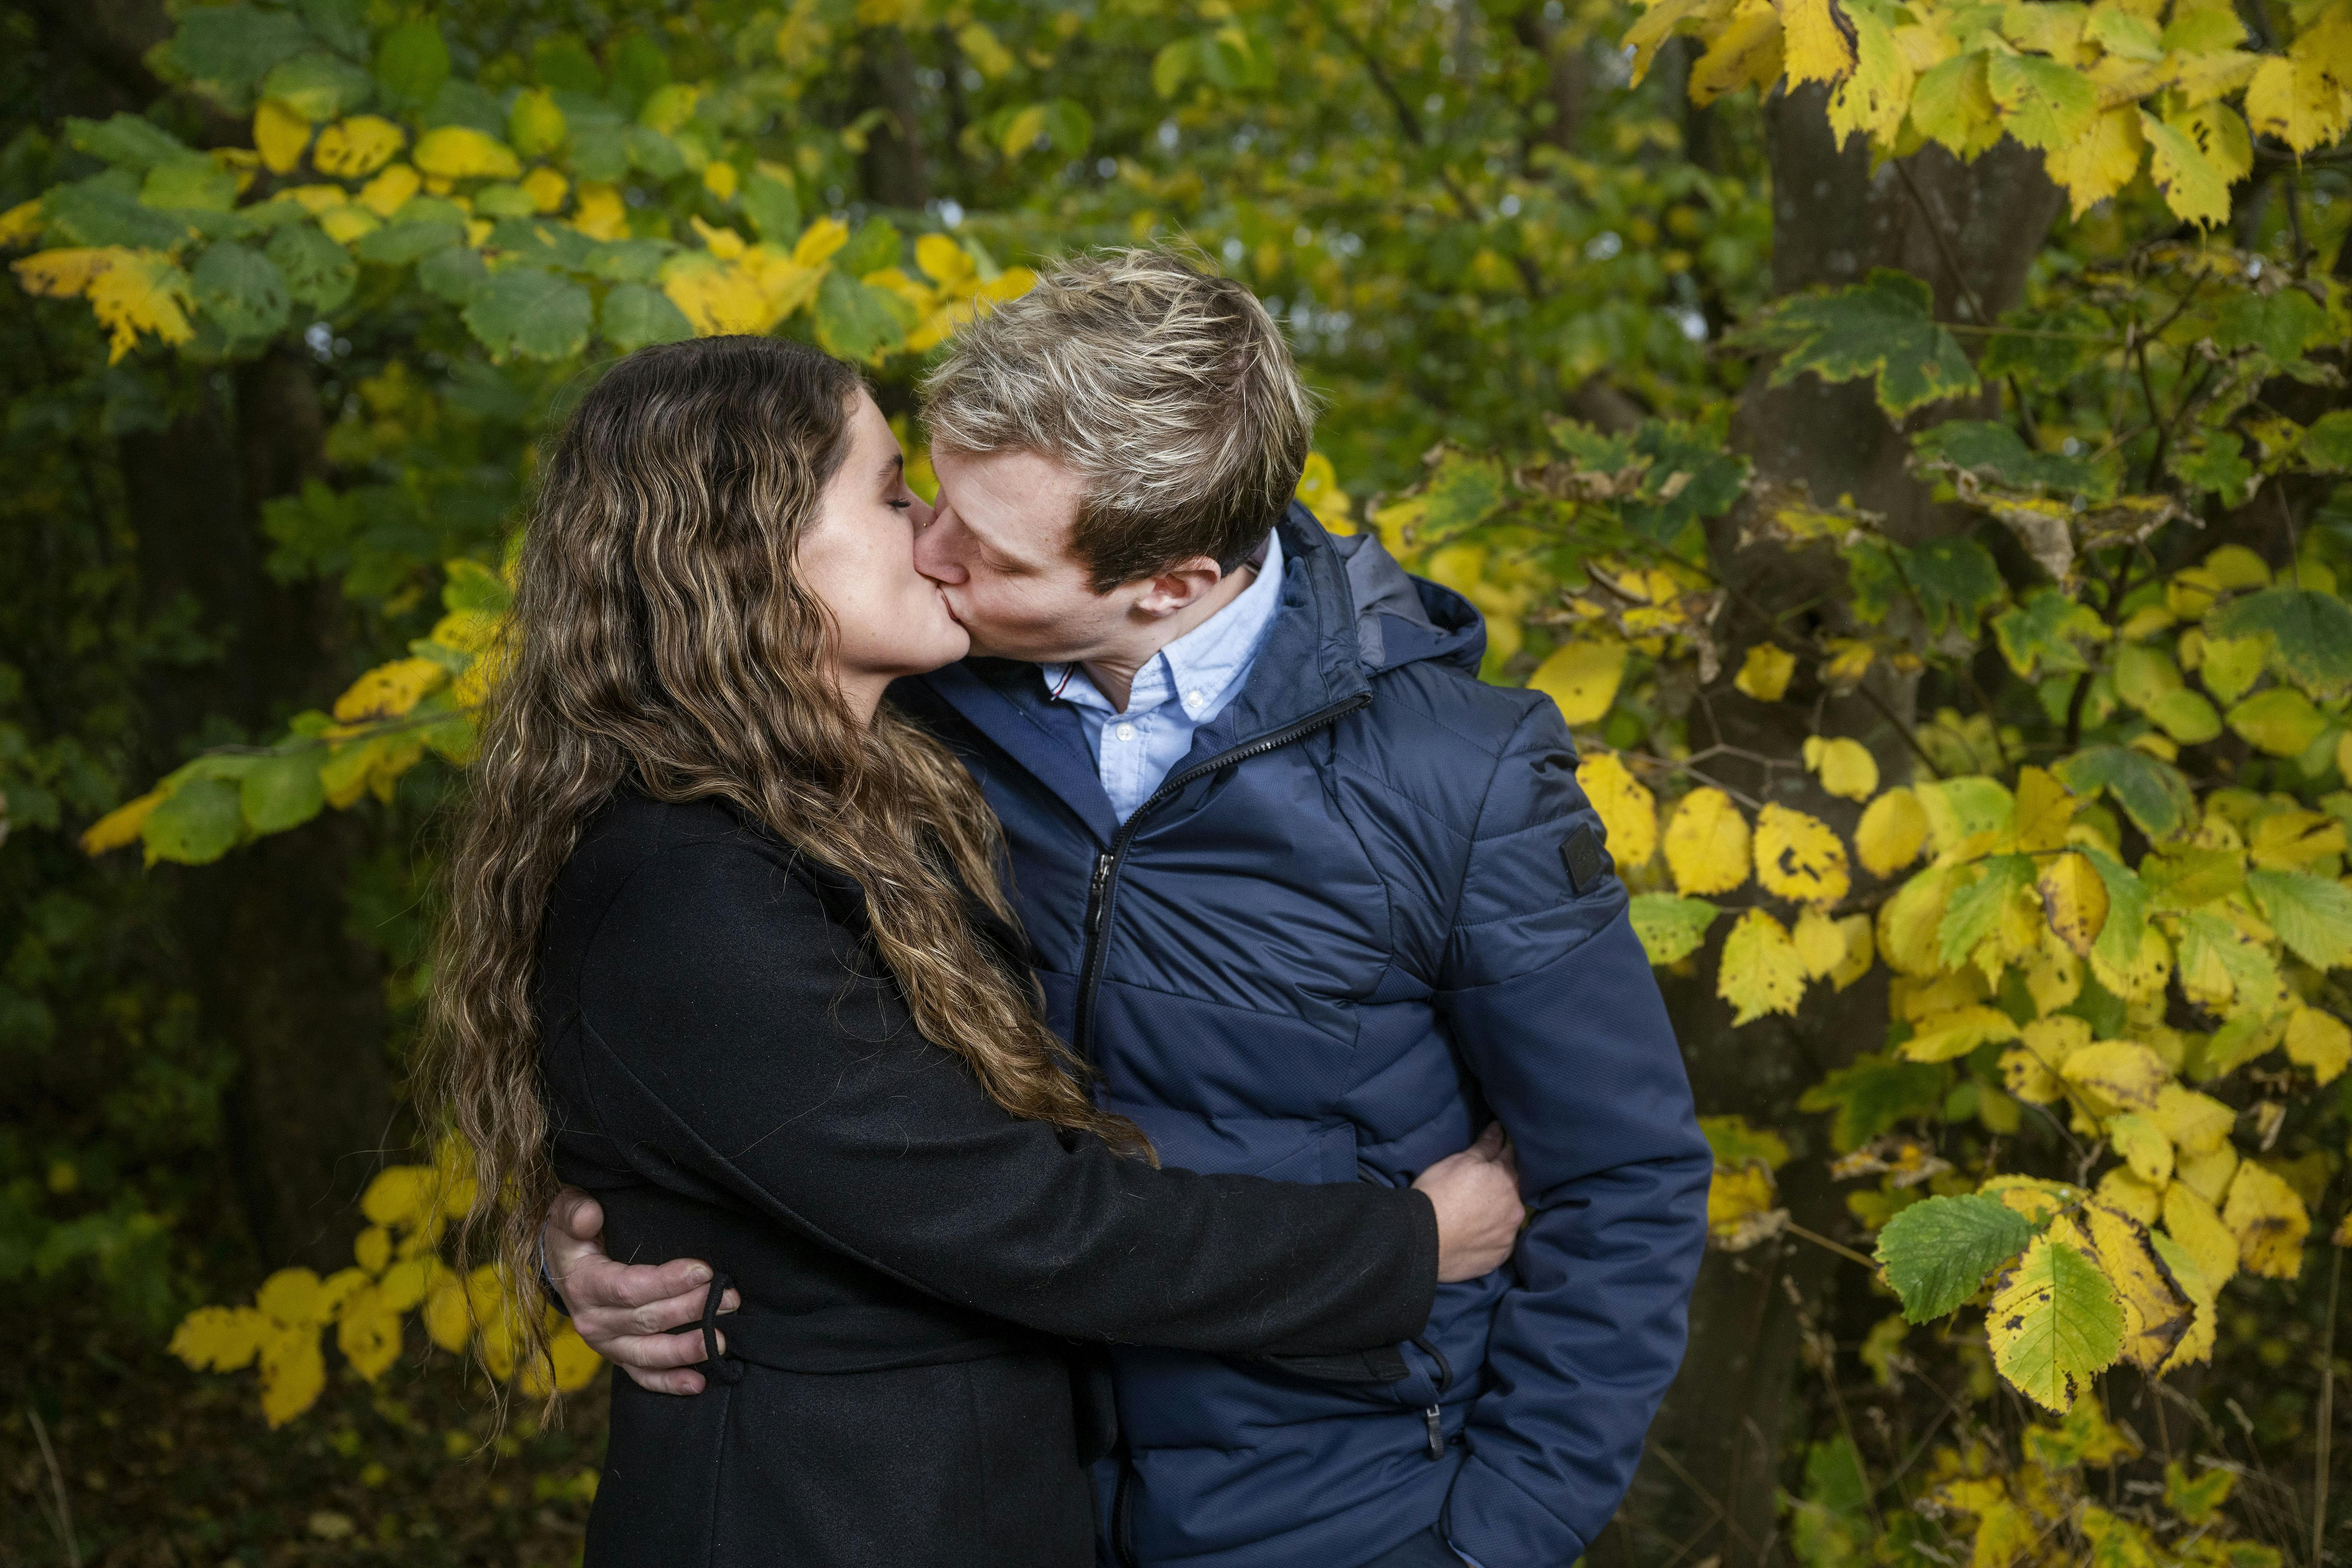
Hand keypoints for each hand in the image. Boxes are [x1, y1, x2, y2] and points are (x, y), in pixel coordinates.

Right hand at [545, 1186, 737, 1394]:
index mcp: (584, 1285)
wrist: (563, 1267)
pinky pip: (643, 1376)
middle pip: (647, 1320)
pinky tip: (699, 1383)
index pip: (628, 1288)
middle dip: (691, 1309)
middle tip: (729, 1298)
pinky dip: (669, 1382)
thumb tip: (590, 1215)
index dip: (667, 1282)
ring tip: (721, 1341)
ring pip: (648, 1353)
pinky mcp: (619, 1357)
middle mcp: (593, 1321)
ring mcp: (607, 1345)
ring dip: (686, 1349)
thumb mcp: (566, 1214)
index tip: (704, 1271)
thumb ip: (576, 1212)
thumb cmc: (574, 1235)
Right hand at [1413, 1123, 1523, 1283]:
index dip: (1500, 1153)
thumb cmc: (1438, 1193)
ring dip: (1497, 1213)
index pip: (1509, 1158)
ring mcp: (1508, 1235)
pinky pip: (1499, 1243)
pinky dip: (1491, 1237)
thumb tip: (1500, 1129)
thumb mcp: (1458, 1162)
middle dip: (1500, 1186)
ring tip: (1474, 1215)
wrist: (1422, 1239)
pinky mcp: (1498, 1257)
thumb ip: (1485, 1146)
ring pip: (1507, 1218)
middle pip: (1511, 1191)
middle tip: (1478, 1188)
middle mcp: (1515, 1208)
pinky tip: (1474, 1235)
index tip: (1493, 1154)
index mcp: (1506, 1179)